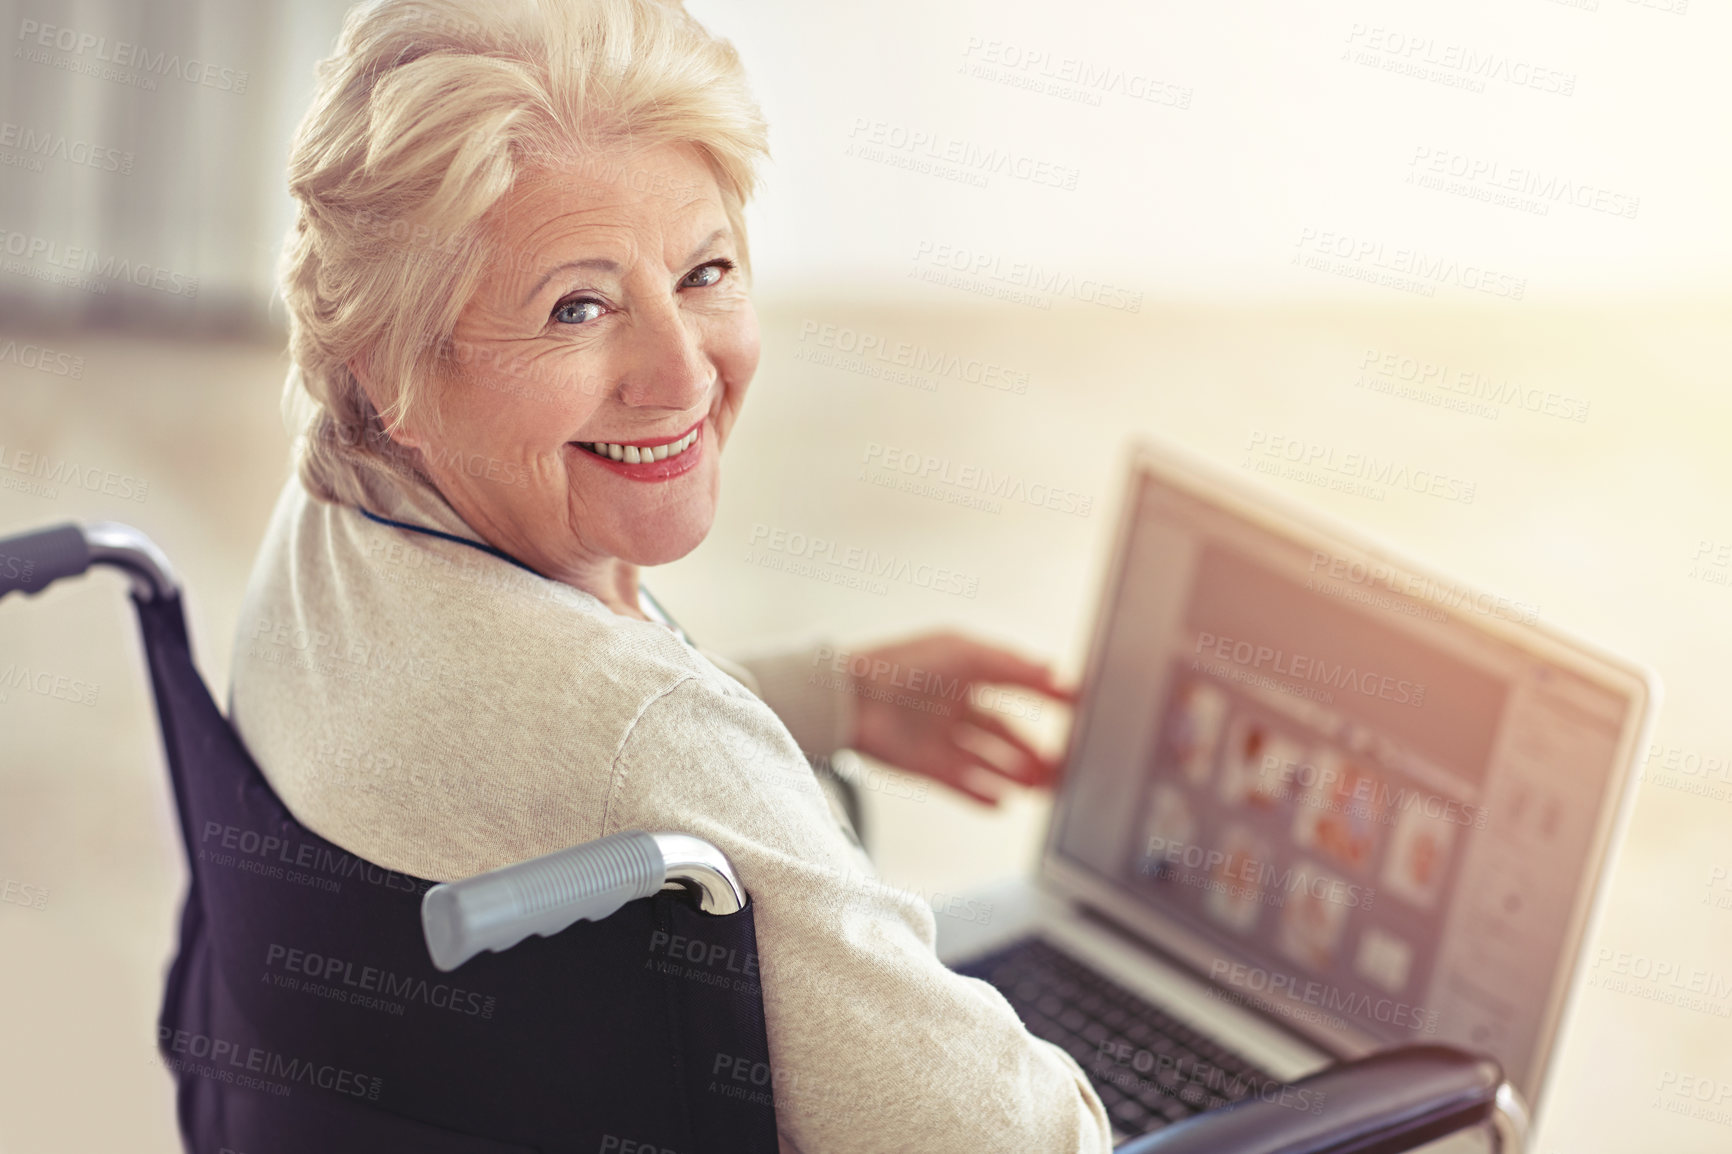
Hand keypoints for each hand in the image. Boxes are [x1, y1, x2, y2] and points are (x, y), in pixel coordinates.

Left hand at [845, 630, 1075, 805]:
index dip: (1047, 697)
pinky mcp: (923, 764)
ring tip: (1045, 787)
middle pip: (1005, 732)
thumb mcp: (966, 655)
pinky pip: (961, 783)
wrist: (849, 696)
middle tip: (1067, 764)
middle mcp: (954, 704)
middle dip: (1035, 749)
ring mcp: (939, 736)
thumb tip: (1057, 674)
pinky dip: (982, 794)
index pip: (1016, 685)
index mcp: (966, 671)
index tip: (1079, 709)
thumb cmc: (903, 663)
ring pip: (988, 760)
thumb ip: (1013, 667)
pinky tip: (1004, 803)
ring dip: (1016, 774)